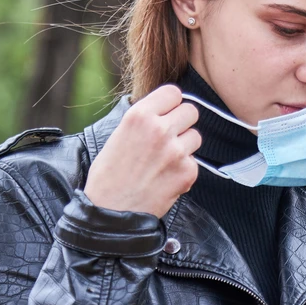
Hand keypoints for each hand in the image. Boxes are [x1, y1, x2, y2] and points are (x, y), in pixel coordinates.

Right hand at [84, 84, 200, 218]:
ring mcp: (176, 151)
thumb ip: (144, 119)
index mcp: (139, 116)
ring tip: (164, 161)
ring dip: (185, 146)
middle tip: (168, 138)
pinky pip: (195, 162)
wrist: (110, 213)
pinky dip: (184, 170)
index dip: (171, 104)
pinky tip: (166, 178)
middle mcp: (159, 129)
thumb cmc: (109, 175)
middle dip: (181, 123)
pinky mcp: (187, 172)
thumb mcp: (119, 135)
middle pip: (191, 111)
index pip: (173, 92)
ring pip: (196, 136)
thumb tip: (165, 109)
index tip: (166, 113)